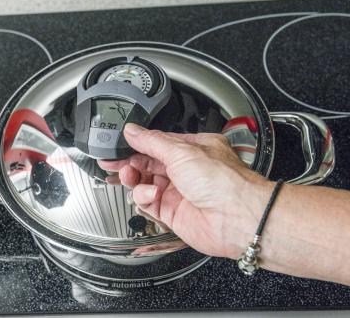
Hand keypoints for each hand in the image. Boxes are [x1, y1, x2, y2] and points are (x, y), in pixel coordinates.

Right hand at [99, 123, 272, 257]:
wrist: (235, 218)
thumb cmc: (222, 182)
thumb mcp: (181, 150)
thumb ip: (152, 141)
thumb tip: (133, 131)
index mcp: (193, 149)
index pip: (158, 144)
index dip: (136, 145)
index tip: (119, 146)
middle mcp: (187, 170)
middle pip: (149, 164)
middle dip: (130, 163)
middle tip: (114, 163)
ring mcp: (180, 192)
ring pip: (145, 184)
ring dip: (134, 180)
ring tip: (129, 176)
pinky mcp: (173, 213)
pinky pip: (148, 204)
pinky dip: (144, 198)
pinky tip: (151, 195)